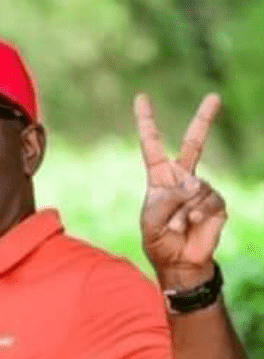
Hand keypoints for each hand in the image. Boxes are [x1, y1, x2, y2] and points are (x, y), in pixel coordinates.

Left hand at [134, 93, 226, 288]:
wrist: (178, 261)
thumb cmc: (158, 240)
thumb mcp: (151, 218)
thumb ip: (167, 197)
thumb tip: (195, 183)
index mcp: (159, 178)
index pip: (152, 145)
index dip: (147, 122)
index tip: (141, 98)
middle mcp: (182, 179)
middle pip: (194, 143)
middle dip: (204, 120)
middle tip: (214, 96)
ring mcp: (201, 189)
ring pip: (195, 186)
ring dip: (182, 210)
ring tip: (176, 225)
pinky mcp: (217, 203)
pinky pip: (207, 200)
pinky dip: (196, 214)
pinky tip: (191, 224)